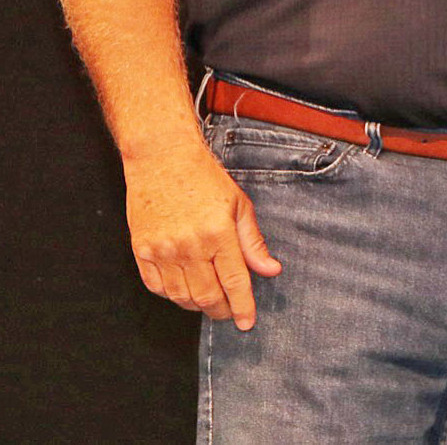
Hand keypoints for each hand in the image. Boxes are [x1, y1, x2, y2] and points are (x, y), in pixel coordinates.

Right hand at [122, 144, 280, 329]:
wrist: (162, 159)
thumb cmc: (205, 179)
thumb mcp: (239, 206)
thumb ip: (253, 242)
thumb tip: (270, 271)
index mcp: (218, 233)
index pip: (234, 282)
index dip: (243, 307)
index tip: (248, 323)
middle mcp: (189, 246)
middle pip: (207, 296)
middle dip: (222, 311)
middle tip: (230, 313)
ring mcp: (162, 250)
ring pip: (181, 297)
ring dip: (198, 306)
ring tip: (210, 301)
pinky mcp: (141, 251)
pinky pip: (157, 287)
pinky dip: (173, 295)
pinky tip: (186, 289)